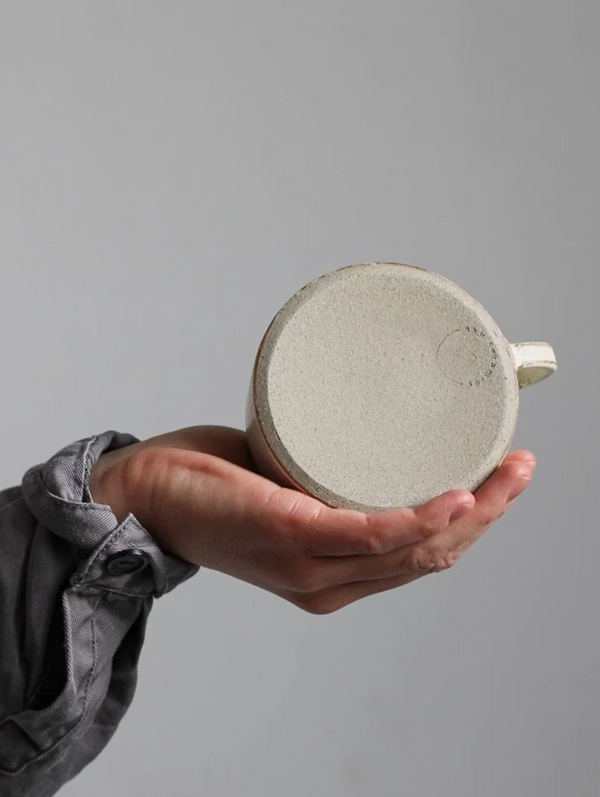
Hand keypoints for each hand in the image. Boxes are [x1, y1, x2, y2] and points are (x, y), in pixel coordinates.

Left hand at [89, 426, 535, 613]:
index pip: (420, 559)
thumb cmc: (214, 485)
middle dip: (488, 514)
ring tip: (505, 471)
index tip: (503, 479)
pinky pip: (369, 534)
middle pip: (431, 557)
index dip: (473, 527)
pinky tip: (454, 497)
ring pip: (413, 549)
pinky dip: (417, 520)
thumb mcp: (285, 485)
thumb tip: (358, 425)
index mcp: (333, 574)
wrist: (140, 494)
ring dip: (471, 513)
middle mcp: (328, 581)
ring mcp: (309, 565)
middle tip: (521, 466)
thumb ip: (323, 474)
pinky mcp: (288, 535)